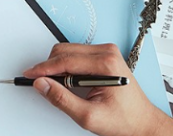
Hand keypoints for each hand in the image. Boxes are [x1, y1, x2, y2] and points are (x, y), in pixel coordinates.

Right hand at [25, 43, 172, 135]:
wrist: (142, 122)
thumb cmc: (125, 120)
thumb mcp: (89, 117)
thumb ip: (62, 100)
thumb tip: (42, 84)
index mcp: (106, 64)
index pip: (65, 60)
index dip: (43, 68)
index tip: (30, 75)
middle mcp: (107, 52)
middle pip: (64, 51)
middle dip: (50, 67)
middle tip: (44, 85)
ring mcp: (107, 52)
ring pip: (68, 50)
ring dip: (59, 67)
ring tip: (62, 87)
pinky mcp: (104, 55)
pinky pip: (76, 54)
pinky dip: (67, 66)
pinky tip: (70, 82)